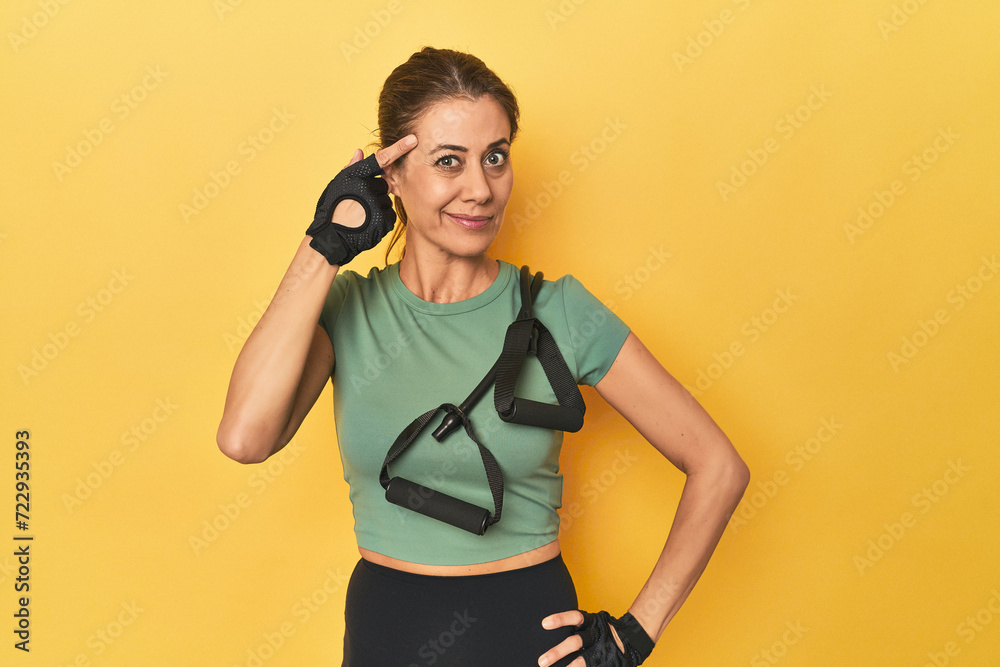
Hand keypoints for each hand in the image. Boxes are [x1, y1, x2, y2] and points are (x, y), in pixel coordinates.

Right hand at [306, 134, 416, 264]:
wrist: (331, 239)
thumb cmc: (332, 210)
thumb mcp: (336, 185)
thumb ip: (351, 168)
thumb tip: (360, 151)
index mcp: (355, 175)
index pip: (381, 159)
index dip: (398, 148)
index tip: (413, 139)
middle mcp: (367, 187)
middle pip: (383, 184)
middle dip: (375, 192)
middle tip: (361, 203)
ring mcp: (376, 204)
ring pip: (386, 200)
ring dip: (378, 206)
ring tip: (362, 215)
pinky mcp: (383, 219)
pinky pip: (389, 215)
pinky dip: (381, 219)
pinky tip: (368, 224)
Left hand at [539, 610, 653, 666]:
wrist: (634, 639)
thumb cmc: (605, 629)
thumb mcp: (594, 621)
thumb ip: (577, 625)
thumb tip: (548, 626)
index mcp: (593, 621)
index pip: (575, 617)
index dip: (560, 619)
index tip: (544, 624)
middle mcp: (596, 635)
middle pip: (575, 642)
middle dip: (558, 652)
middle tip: (542, 661)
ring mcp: (601, 651)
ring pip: (583, 661)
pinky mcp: (606, 663)